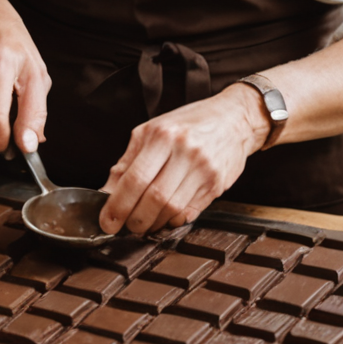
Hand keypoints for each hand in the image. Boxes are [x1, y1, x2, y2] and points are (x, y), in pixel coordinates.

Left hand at [98, 84, 268, 234]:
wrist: (234, 118)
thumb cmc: (190, 123)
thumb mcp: (153, 130)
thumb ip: (128, 161)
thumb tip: (107, 192)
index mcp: (162, 135)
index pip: (134, 179)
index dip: (117, 206)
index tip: (108, 221)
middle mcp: (185, 152)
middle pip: (154, 199)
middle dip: (134, 220)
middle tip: (126, 225)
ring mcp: (203, 170)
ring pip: (171, 210)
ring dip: (153, 223)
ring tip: (145, 221)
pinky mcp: (216, 185)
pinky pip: (189, 213)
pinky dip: (172, 220)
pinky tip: (165, 215)